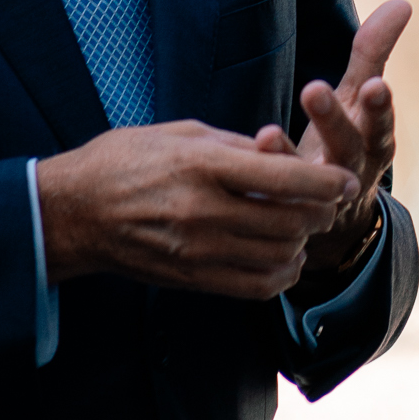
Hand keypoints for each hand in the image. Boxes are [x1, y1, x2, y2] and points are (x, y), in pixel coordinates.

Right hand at [36, 118, 360, 297]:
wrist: (72, 213)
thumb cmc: (125, 160)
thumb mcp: (181, 132)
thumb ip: (236, 145)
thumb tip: (283, 153)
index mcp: (202, 166)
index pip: (284, 178)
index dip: (326, 181)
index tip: (346, 179)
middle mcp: (203, 212)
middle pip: (289, 221)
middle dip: (321, 213)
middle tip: (328, 202)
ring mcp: (196, 252)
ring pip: (278, 257)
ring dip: (302, 244)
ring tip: (305, 227)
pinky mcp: (191, 279)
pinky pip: (254, 287)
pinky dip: (280, 275)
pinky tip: (284, 258)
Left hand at [253, 0, 408, 275]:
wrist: (335, 217)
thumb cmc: (347, 139)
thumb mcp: (360, 99)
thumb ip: (374, 53)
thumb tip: (403, 1)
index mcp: (373, 139)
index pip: (380, 121)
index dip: (380, 106)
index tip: (376, 85)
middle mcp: (352, 169)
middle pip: (348, 147)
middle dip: (333, 120)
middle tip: (313, 89)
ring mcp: (321, 197)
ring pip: (311, 182)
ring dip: (289, 158)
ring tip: (267, 133)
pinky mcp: (291, 216)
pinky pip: (277, 204)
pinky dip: (262, 187)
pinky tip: (245, 165)